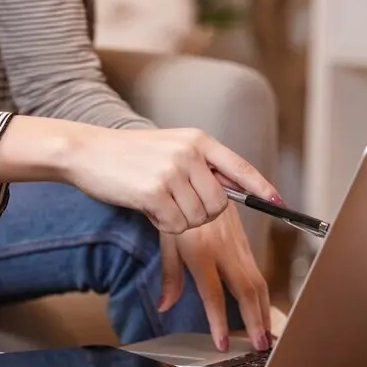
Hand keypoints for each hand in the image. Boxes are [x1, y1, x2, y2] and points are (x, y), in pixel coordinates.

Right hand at [0, 119, 279, 234]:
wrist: (86, 151)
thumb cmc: (127, 155)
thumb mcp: (168, 149)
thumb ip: (198, 166)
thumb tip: (227, 194)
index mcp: (197, 140)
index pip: (239, 166)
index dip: (261, 188)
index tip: (279, 203)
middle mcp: (189, 152)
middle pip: (218, 204)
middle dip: (200, 215)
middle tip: (173, 206)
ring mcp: (173, 171)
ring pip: (196, 219)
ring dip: (178, 221)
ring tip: (155, 201)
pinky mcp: (155, 191)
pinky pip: (175, 225)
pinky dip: (163, 226)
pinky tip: (146, 208)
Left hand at [158, 207, 271, 351]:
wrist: (198, 171)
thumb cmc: (175, 202)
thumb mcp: (166, 235)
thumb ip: (169, 274)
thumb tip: (163, 305)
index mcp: (201, 249)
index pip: (213, 294)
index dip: (219, 321)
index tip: (222, 343)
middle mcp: (224, 247)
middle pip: (246, 290)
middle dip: (255, 321)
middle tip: (259, 347)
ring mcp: (238, 243)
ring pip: (258, 281)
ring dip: (264, 310)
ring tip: (266, 335)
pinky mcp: (244, 240)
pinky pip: (257, 271)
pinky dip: (263, 295)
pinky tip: (263, 310)